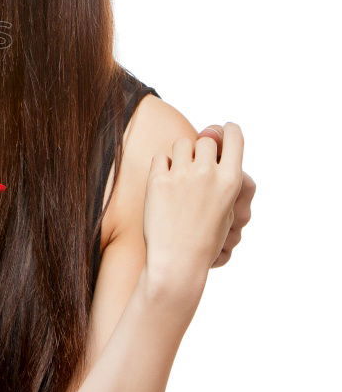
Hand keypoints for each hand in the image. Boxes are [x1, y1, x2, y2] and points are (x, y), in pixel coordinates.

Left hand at [143, 123, 244, 292]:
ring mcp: (182, 175)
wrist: (177, 260)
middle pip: (205, 140)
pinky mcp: (158, 180)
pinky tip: (165, 185)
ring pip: (181, 144)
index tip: (224, 131)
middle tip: (197, 168)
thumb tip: (210, 133)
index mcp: (231, 180)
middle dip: (201, 149)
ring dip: (181, 155)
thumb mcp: (226, 206)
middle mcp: (208, 173)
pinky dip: (162, 167)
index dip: (228, 131)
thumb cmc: (204, 235)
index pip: (234, 136)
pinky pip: (160, 158)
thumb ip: (221, 172)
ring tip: (180, 178)